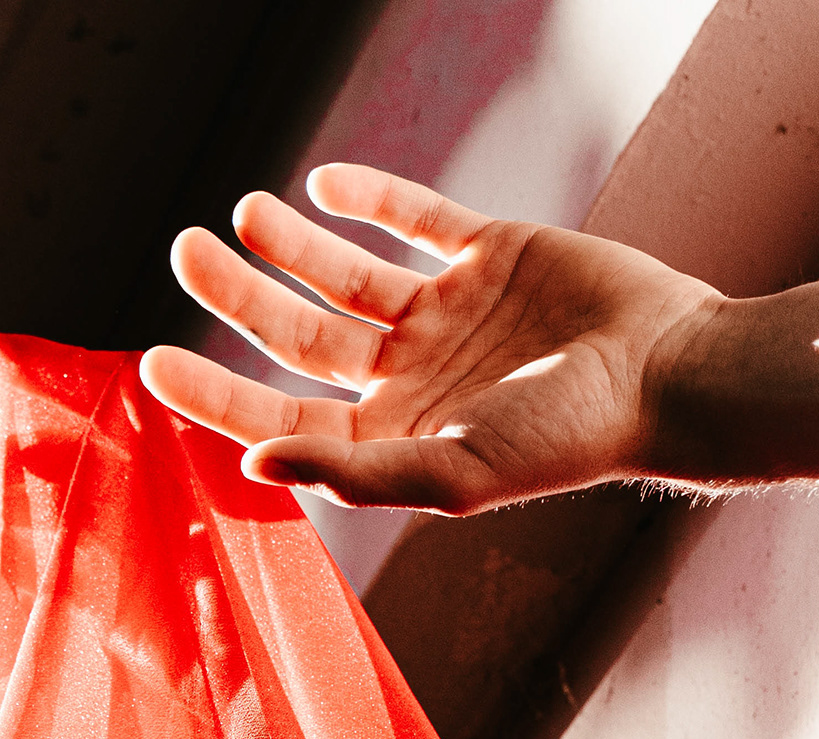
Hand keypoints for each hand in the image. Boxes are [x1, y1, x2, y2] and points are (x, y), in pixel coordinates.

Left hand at [139, 166, 718, 513]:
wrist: (666, 374)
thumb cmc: (567, 441)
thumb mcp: (451, 472)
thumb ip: (353, 472)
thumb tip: (252, 465)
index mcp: (398, 438)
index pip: (282, 419)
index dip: (216, 394)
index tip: (152, 359)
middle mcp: (416, 379)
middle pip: (300, 337)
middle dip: (238, 297)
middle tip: (186, 251)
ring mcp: (451, 315)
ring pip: (345, 275)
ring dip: (289, 244)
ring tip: (243, 214)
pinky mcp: (491, 255)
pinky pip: (415, 219)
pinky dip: (369, 199)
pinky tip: (322, 187)